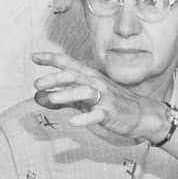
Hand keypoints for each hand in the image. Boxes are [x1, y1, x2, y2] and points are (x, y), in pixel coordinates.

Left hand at [30, 50, 164, 147]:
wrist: (143, 114)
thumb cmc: (112, 103)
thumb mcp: (87, 98)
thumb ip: (64, 97)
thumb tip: (40, 97)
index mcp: (90, 76)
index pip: (69, 63)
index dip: (51, 59)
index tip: (34, 57)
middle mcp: (97, 83)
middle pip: (74, 75)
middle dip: (55, 78)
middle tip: (37, 83)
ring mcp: (105, 97)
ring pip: (84, 92)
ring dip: (66, 94)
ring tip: (49, 99)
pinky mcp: (111, 113)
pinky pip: (97, 114)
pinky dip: (85, 118)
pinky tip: (72, 122)